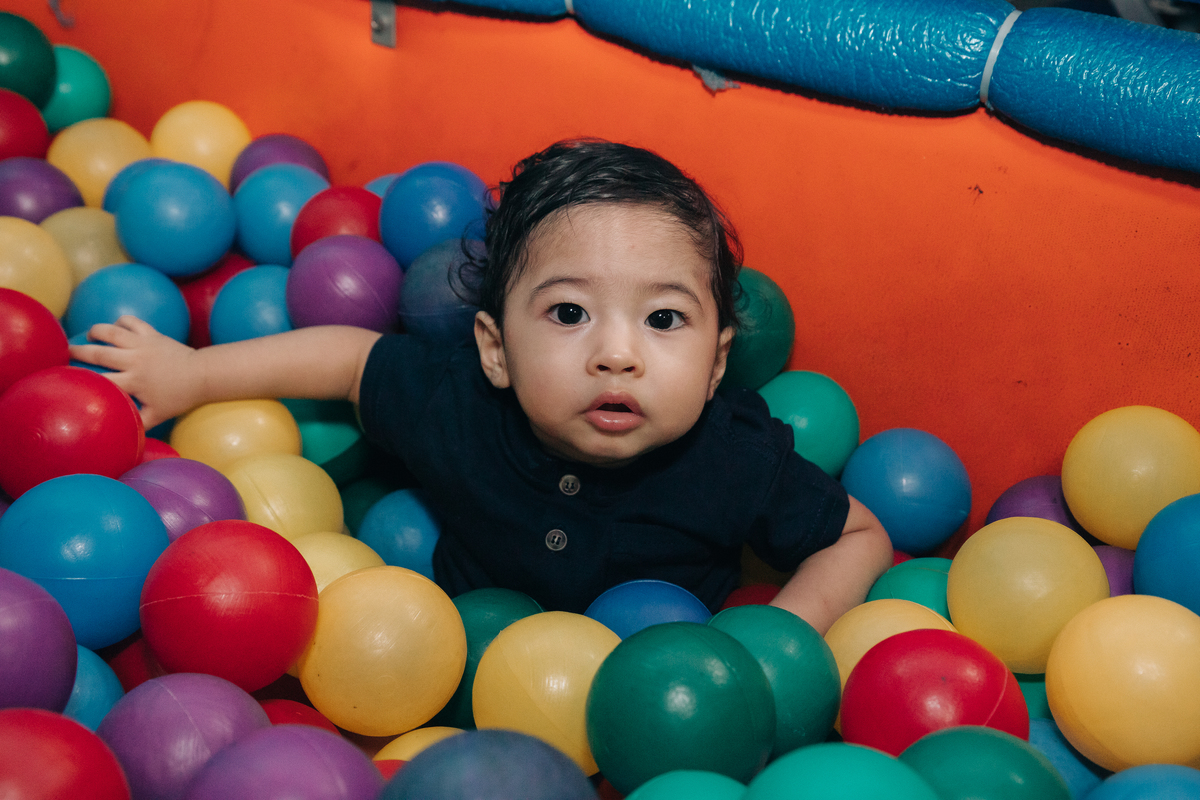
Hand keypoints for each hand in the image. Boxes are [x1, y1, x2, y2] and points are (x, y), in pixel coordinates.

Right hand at [68, 315, 202, 428]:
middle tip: (67, 351)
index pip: (99, 379)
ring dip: (96, 331)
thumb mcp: (158, 416)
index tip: (68, 377)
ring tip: (90, 334)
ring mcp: (142, 345)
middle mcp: (134, 361)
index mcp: (132, 382)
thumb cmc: (180, 397)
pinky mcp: (152, 334)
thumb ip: (137, 423)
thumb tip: (119, 434)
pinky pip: (132, 321)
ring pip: (111, 331)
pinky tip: (117, 326)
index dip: (81, 377)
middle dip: (78, 351)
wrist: (202, 375)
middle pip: (98, 353)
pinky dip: (122, 320)